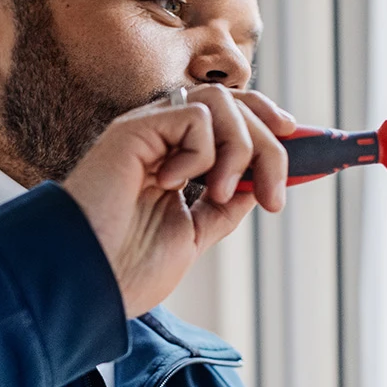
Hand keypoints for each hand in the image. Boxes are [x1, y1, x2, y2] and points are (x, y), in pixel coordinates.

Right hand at [62, 85, 292, 316]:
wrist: (89, 282)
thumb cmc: (126, 269)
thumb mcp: (193, 238)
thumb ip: (222, 208)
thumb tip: (256, 185)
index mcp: (174, 162)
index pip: (230, 121)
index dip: (268, 123)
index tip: (298, 140)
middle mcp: (162, 140)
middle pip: (236, 108)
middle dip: (269, 147)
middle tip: (271, 196)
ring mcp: (148, 132)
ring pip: (221, 104)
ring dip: (239, 149)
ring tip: (218, 194)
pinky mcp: (134, 130)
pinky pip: (195, 115)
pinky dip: (201, 152)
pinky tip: (173, 184)